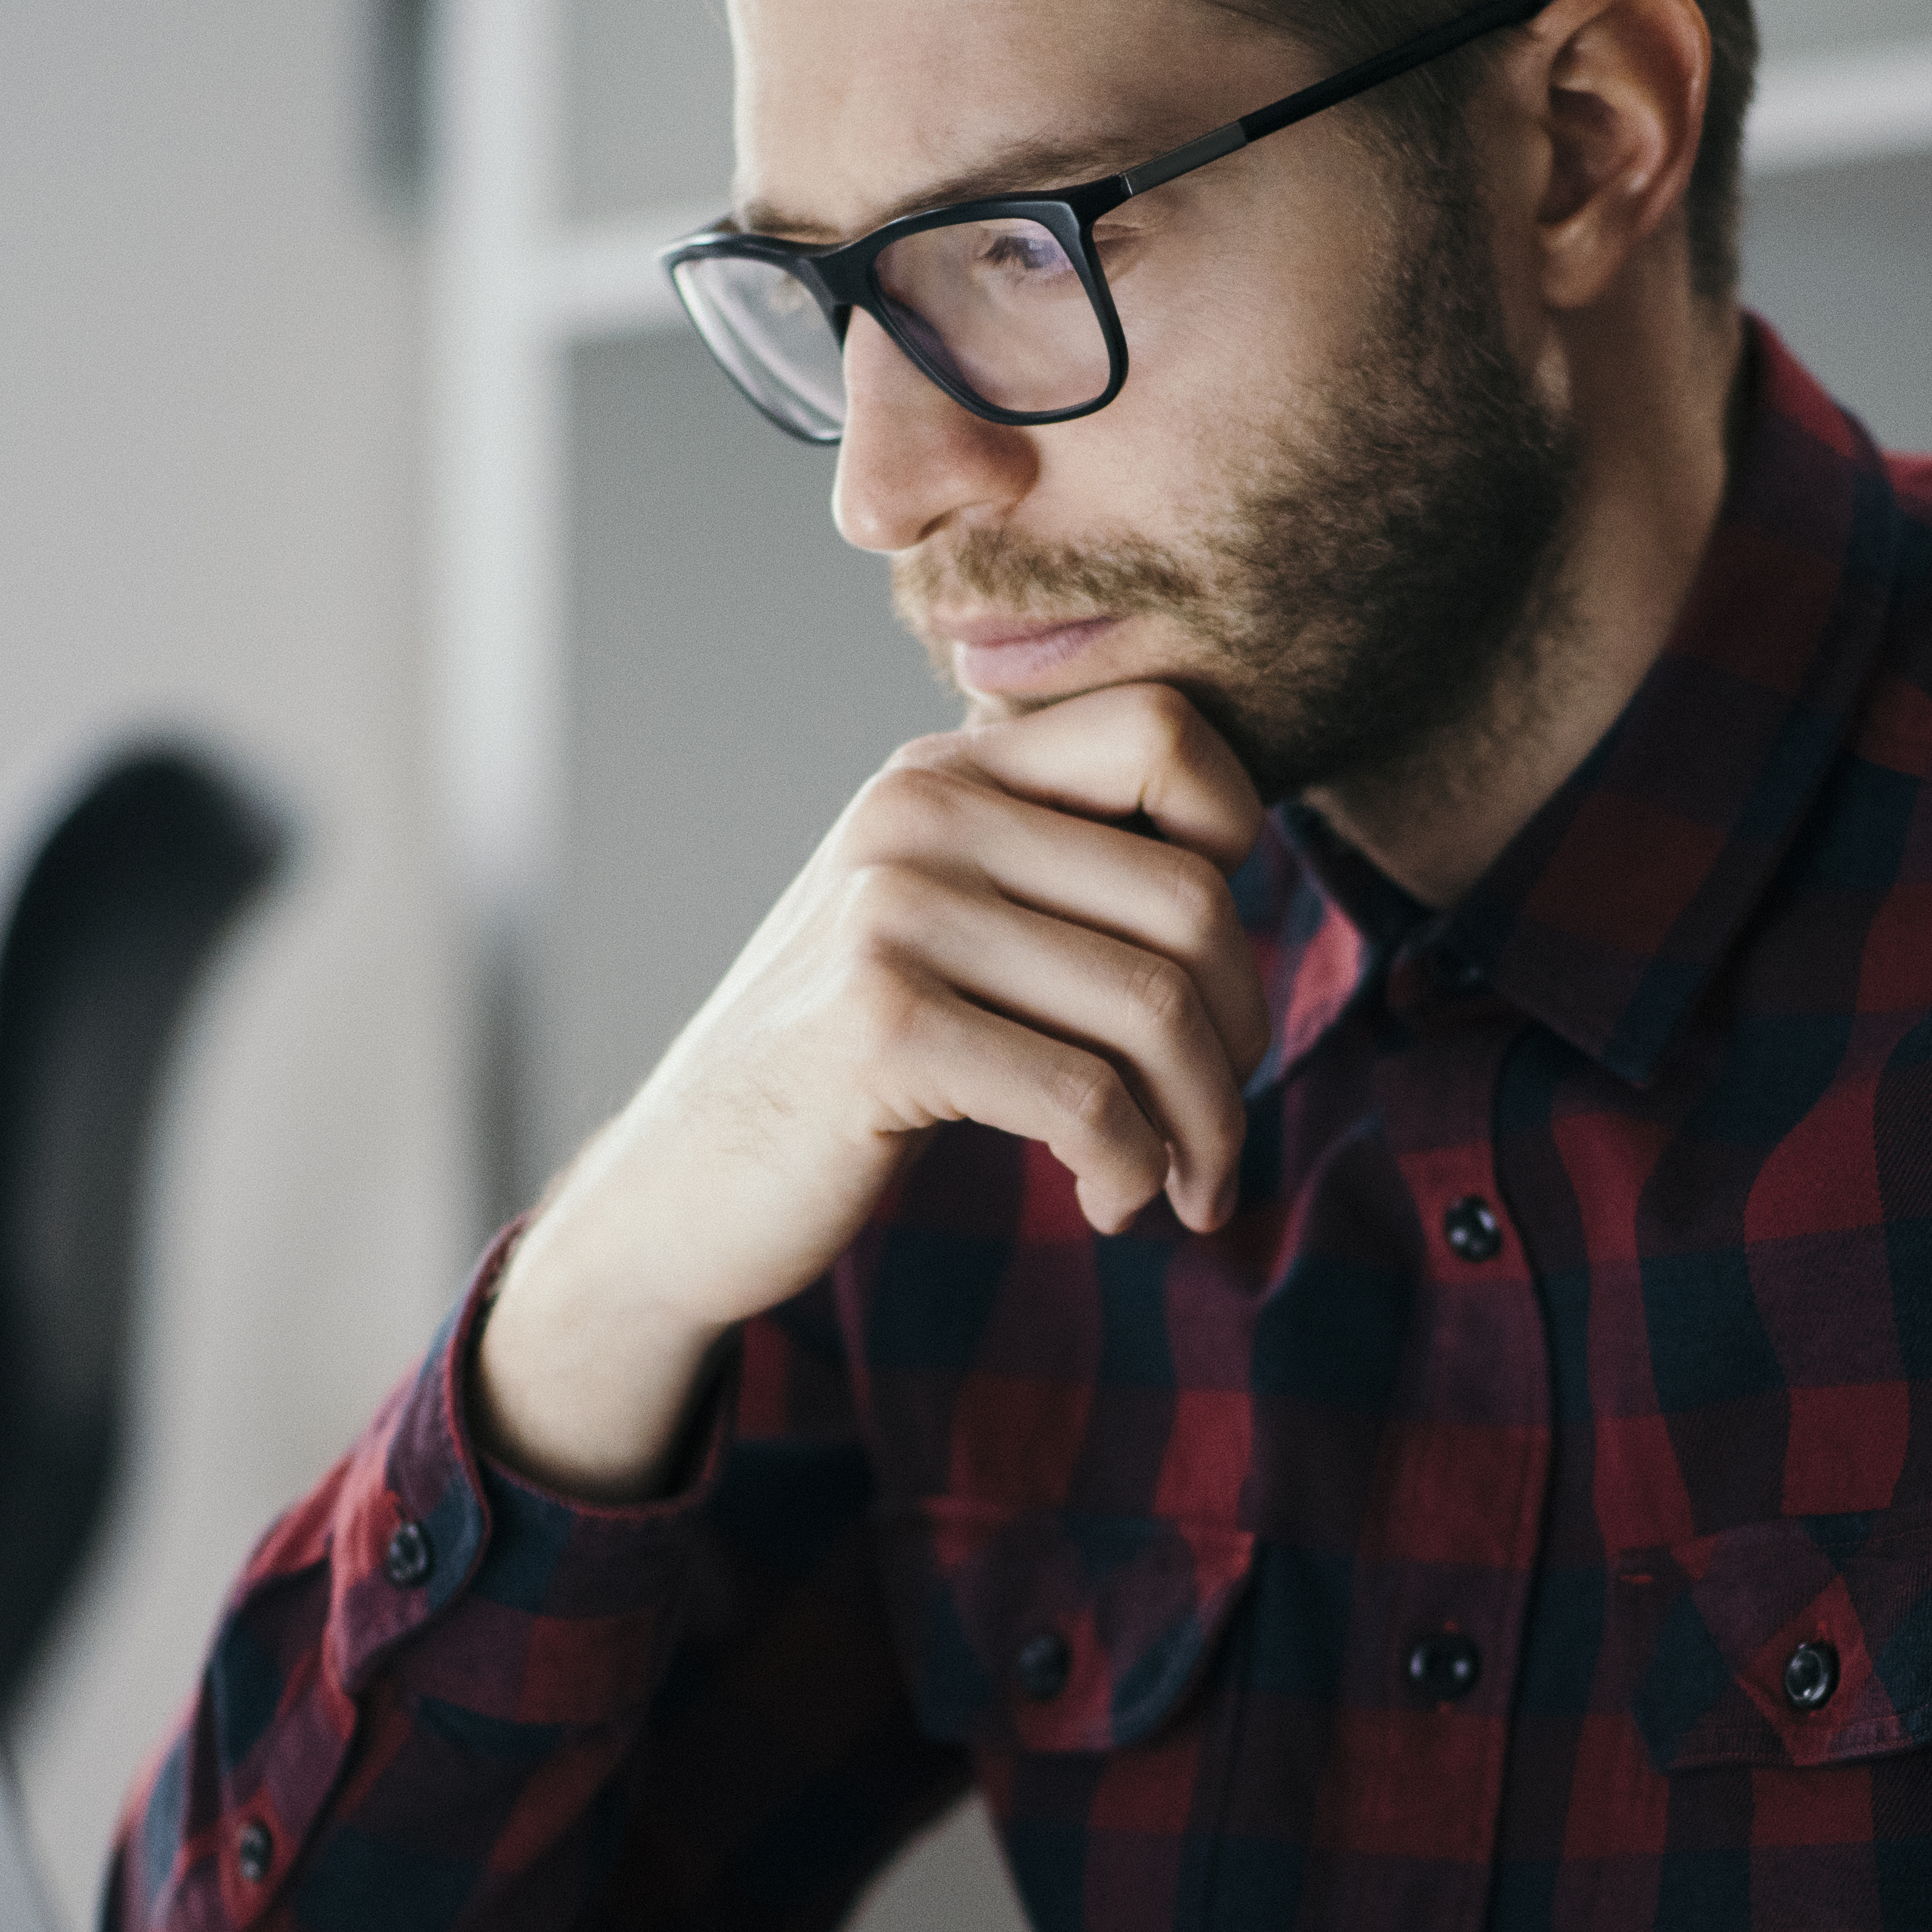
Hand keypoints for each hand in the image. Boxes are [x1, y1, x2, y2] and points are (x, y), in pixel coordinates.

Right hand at [478, 685, 1268, 1498]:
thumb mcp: (947, 927)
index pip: (1165, 730)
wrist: (688, 1184)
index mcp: (943, 771)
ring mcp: (890, 913)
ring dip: (1201, 1127)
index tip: (1208, 967)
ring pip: (1153, 1008)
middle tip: (1213, 1131)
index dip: (1236, 846)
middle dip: (1236, 1039)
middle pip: (1189, 900)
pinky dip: (1129, 1169)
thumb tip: (1243, 870)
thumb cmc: (856, 1067)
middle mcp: (916, 812)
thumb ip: (1052, 867)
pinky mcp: (881, 1027)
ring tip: (1180, 1185)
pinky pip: (1087, 1098)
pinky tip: (1108, 1201)